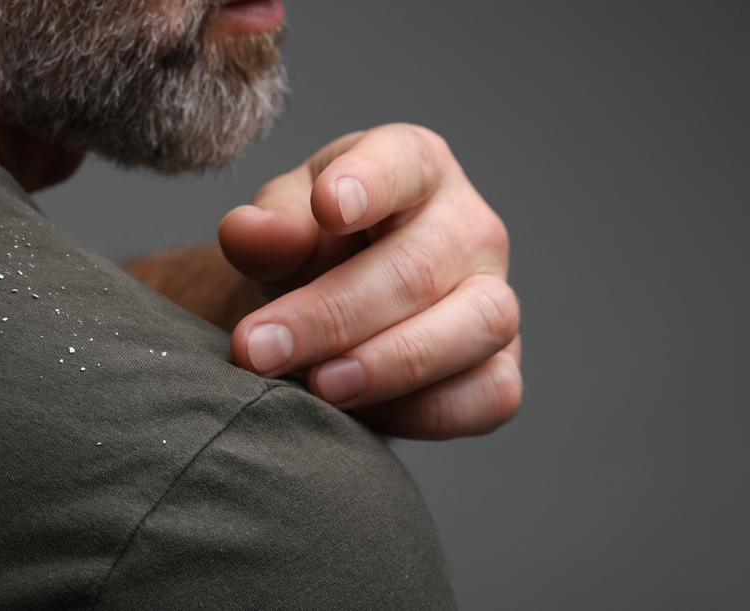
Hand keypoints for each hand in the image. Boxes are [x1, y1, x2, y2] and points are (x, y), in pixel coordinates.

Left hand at [219, 124, 521, 439]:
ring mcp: (494, 298)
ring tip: (319, 386)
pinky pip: (490, 395)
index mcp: (415, 166)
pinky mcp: (500, 368)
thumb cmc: (315, 250)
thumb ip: (267, 228)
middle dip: (333, 315)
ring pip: (477, 327)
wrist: (335, 311)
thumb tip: (249, 232)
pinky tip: (360, 414)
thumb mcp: (280, 226)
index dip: (369, 182)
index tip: (327, 207)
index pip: (403, 161)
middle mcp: (470, 227)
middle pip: (420, 267)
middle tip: (258, 350)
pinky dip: (425, 412)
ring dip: (390, 364)